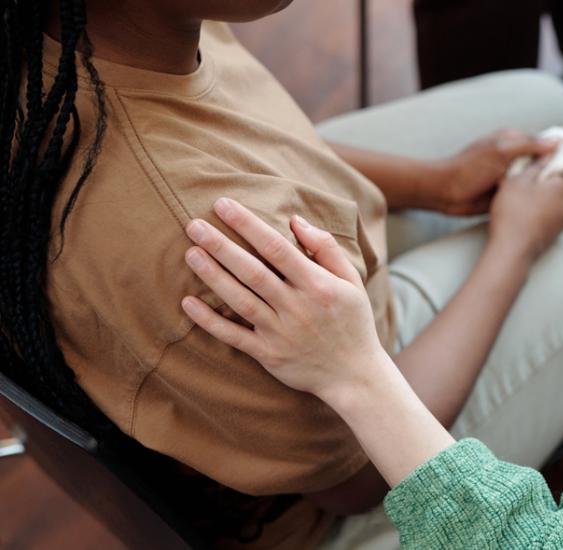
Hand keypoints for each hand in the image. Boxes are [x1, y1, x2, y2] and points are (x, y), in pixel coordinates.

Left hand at [180, 197, 389, 398]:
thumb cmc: (352, 322)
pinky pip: (234, 337)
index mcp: (318, 285)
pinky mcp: (269, 355)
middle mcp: (297, 307)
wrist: (355, 375)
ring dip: (213, 276)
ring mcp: (281, 332)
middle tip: (193, 225)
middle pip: (253, 271)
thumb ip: (326, 248)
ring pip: (241, 300)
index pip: (277, 249)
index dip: (249, 225)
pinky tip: (188, 303)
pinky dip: (210, 321)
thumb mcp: (352, 281)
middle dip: (222, 246)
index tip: (224, 205)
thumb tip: (295, 220)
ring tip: (190, 253)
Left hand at [436, 129, 558, 215]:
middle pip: (541, 162)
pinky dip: (533, 198)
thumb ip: (530, 144)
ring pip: (534, 180)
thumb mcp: (502, 151)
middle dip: (554, 170)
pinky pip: (524, 194)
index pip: (543, 142)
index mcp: (512, 141)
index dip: (559, 151)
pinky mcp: (506, 193)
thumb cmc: (470, 167)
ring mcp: (509, 176)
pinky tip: (547, 205)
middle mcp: (513, 157)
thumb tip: (558, 140)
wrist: (446, 192)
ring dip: (544, 186)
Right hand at [488, 157, 562, 262]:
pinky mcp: (556, 233)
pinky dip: (541, 210)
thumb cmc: (514, 212)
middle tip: (526, 179)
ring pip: (556, 201)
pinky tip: (524, 211)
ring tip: (522, 196)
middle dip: (547, 181)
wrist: (512, 248)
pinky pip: (551, 215)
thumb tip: (548, 154)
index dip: (552, 162)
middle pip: (561, 185)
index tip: (538, 162)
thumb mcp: (519, 180)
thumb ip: (536, 164)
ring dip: (543, 197)